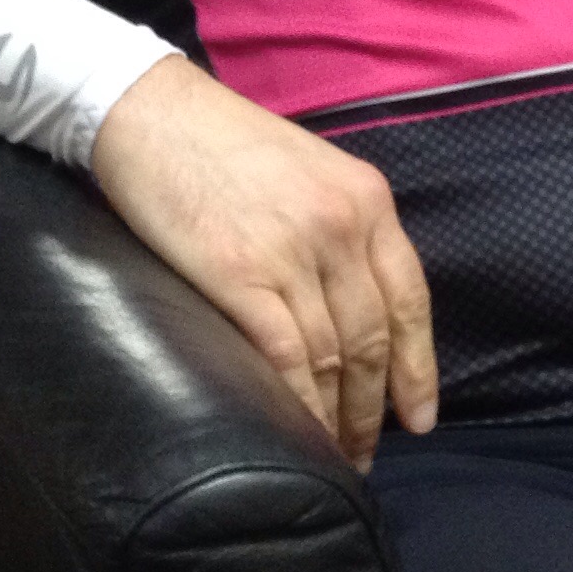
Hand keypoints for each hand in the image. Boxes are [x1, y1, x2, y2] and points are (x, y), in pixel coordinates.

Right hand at [89, 53, 436, 467]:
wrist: (151, 112)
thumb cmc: (221, 143)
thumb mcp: (309, 171)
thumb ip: (340, 229)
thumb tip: (352, 306)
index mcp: (367, 198)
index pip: (411, 299)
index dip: (419, 368)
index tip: (421, 417)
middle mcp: (342, 226)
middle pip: (374, 339)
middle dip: (375, 409)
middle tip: (365, 455)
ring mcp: (294, 251)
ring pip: (334, 358)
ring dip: (337, 419)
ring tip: (333, 459)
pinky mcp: (241, 275)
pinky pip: (287, 360)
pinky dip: (299, 408)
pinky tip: (298, 437)